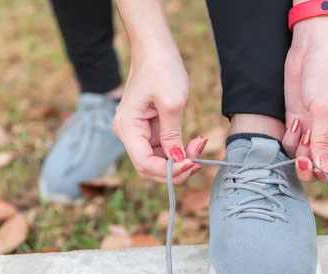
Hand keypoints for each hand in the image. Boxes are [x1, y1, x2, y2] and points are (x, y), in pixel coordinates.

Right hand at [113, 48, 205, 182]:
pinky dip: (179, 150)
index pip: (145, 164)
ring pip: (158, 161)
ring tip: (199, 145)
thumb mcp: (172, 103)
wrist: (155, 49)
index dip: (168, 170)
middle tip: (199, 160)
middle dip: (175, 169)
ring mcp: (138, 133)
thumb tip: (178, 161)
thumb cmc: (161, 69)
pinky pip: (164, 149)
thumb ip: (173, 136)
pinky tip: (195, 142)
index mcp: (128, 128)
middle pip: (149, 167)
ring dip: (180, 160)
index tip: (191, 164)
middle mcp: (129, 134)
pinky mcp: (149, 129)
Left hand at [282, 17, 327, 181]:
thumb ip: (321, 140)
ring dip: (296, 149)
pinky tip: (293, 121)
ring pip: (301, 156)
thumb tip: (323, 170)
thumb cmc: (325, 74)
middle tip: (300, 156)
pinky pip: (290, 143)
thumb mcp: (323, 108)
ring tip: (299, 126)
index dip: (326, 174)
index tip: (313, 167)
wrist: (310, 48)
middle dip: (307, 166)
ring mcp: (312, 130)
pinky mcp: (297, 122)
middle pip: (318, 167)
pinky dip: (288, 138)